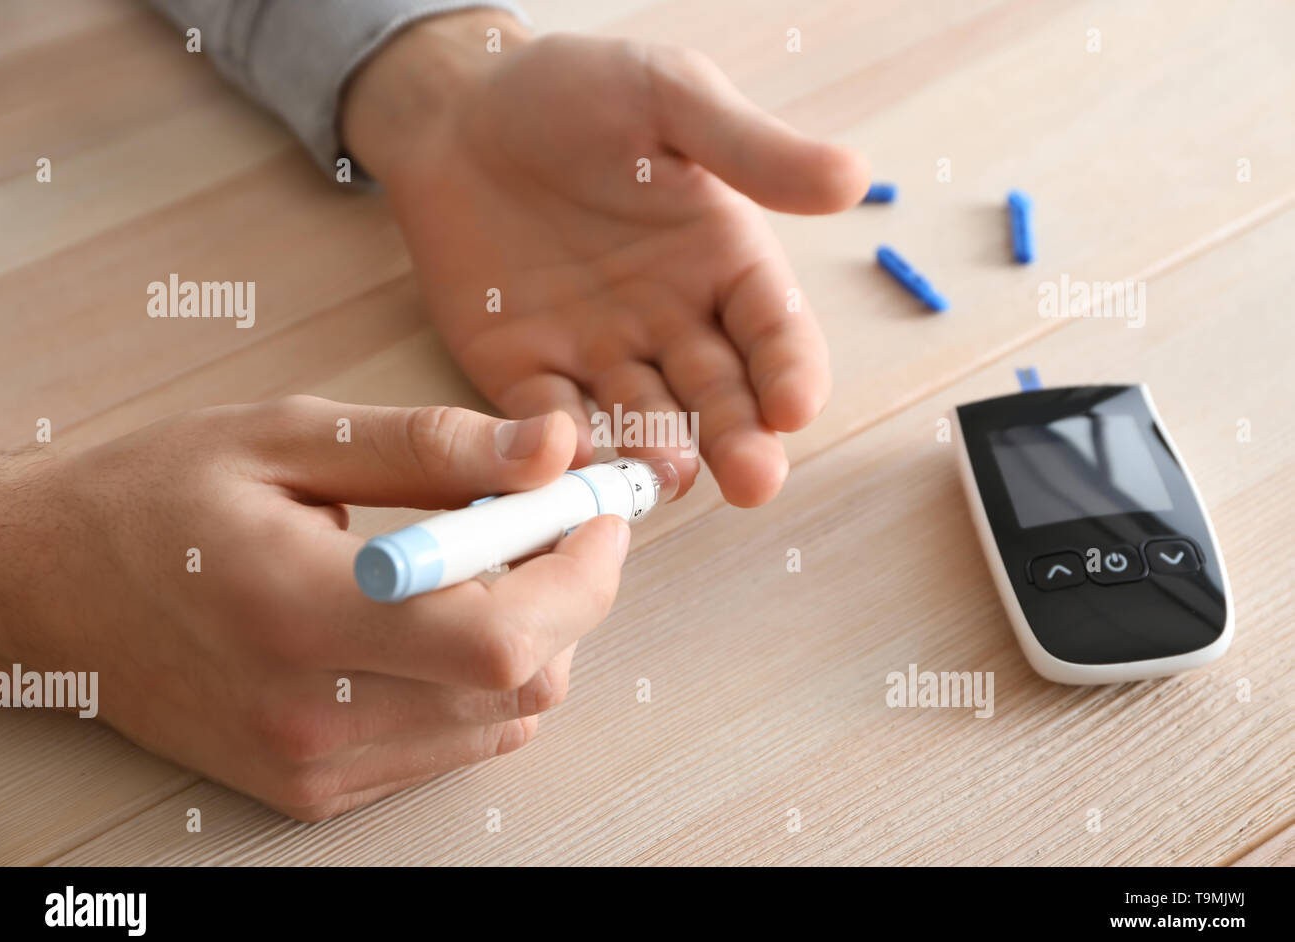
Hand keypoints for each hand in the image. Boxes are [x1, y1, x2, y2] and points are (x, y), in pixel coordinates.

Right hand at [0, 400, 625, 819]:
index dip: (582, 573)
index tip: (597, 510)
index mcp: (302, 610)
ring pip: (505, 718)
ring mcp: (316, 762)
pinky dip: (481, 680)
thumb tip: (555, 448)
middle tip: (536, 519)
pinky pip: (457, 744)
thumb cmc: (158, 499)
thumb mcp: (290, 436)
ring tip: (472, 563)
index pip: (502, 633)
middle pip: (525, 682)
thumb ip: (435, 446)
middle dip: (568, 593)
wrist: (50, 590)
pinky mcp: (316, 786)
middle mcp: (314, 711)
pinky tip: (435, 620)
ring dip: (529, 634)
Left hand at [342, 13, 869, 506]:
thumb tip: (855, 178)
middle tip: (754, 480)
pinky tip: (573, 454)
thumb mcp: (670, 97)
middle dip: (740, 439)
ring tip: (669, 472)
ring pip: (643, 420)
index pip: (772, 329)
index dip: (789, 369)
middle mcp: (672, 320)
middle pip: (718, 394)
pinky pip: (550, 417)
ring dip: (659, 452)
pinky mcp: (527, 371)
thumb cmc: (573, 90)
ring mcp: (600, 352)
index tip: (795, 405)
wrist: (457, 107)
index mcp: (722, 260)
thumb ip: (751, 148)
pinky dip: (562, 443)